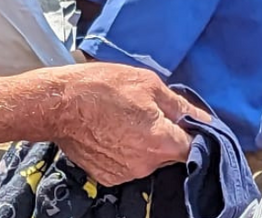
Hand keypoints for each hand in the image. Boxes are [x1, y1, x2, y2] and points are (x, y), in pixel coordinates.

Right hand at [50, 63, 199, 184]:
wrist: (58, 104)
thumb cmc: (102, 87)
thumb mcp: (147, 83)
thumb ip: (179, 105)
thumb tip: (203, 119)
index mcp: (161, 142)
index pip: (194, 147)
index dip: (193, 133)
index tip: (186, 122)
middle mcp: (146, 164)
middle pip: (170, 154)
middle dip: (165, 136)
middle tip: (147, 112)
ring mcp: (126, 174)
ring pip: (148, 160)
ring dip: (144, 144)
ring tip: (124, 120)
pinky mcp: (108, 177)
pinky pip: (127, 165)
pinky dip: (125, 151)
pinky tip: (112, 132)